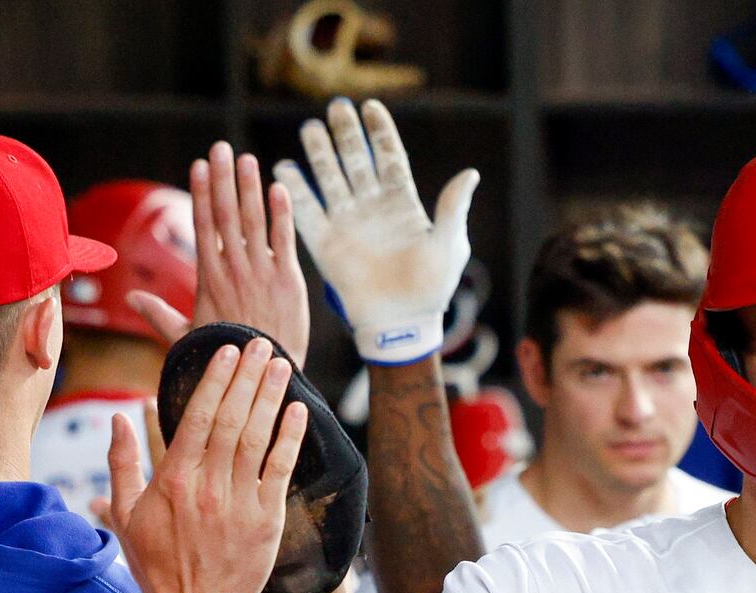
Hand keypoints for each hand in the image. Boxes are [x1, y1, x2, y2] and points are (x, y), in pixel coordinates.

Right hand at [105, 338, 307, 592]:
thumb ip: (121, 463)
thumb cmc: (156, 565)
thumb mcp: (124, 514)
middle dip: (246, 376)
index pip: (196, 415)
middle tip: (259, 342)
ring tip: (281, 363)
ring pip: (257, 437)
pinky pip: (280, 469)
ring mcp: (239, 501)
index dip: (215, 379)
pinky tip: (298, 409)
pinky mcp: (267, 519)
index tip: (227, 351)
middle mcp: (207, 484)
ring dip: (270, 396)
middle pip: (231, 417)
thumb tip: (120, 416)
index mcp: (172, 478)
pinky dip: (290, 437)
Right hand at [131, 142, 310, 366]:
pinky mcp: (289, 281)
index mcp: (208, 277)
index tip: (200, 166)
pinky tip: (279, 188)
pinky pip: (284, 240)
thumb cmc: (222, 356)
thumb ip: (159, 314)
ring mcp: (262, 273)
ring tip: (247, 159)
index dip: (201, 192)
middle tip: (221, 147)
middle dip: (223, 178)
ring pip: (253, 221)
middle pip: (225, 214)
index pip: (203, 225)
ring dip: (250, 187)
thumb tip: (132, 297)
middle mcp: (233, 269)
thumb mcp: (185, 336)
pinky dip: (282, 213)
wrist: (262, 374)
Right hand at [276, 98, 477, 365]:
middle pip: (355, 161)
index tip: (370, 107)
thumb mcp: (450, 246)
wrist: (403, 323)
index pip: (389, 158)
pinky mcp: (326, 243)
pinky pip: (306, 211)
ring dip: (320, 153)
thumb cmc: (432, 288)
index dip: (379, 133)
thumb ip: (454, 209)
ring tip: (310, 129)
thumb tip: (471, 173)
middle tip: (336, 107)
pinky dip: (295, 191)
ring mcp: (348, 223)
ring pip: (330, 178)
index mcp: (403, 204)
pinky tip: (284, 168)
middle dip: (345, 134)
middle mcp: (372, 208)